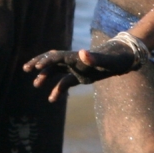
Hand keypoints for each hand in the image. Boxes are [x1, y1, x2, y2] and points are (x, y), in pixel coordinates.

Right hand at [23, 40, 141, 100]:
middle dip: (39, 63)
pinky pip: (66, 81)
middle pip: (52, 60)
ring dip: (46, 76)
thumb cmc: (119, 58)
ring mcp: (78, 68)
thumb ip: (96, 59)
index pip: (57, 57)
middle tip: (26, 69)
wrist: (127, 57)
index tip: (34, 67)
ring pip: (56, 71)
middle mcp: (76, 60)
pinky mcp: (82, 75)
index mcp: (78, 57)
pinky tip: (52, 99)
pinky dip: (58, 89)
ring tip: (36, 85)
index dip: (45, 61)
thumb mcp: (109, 61)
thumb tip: (82, 53)